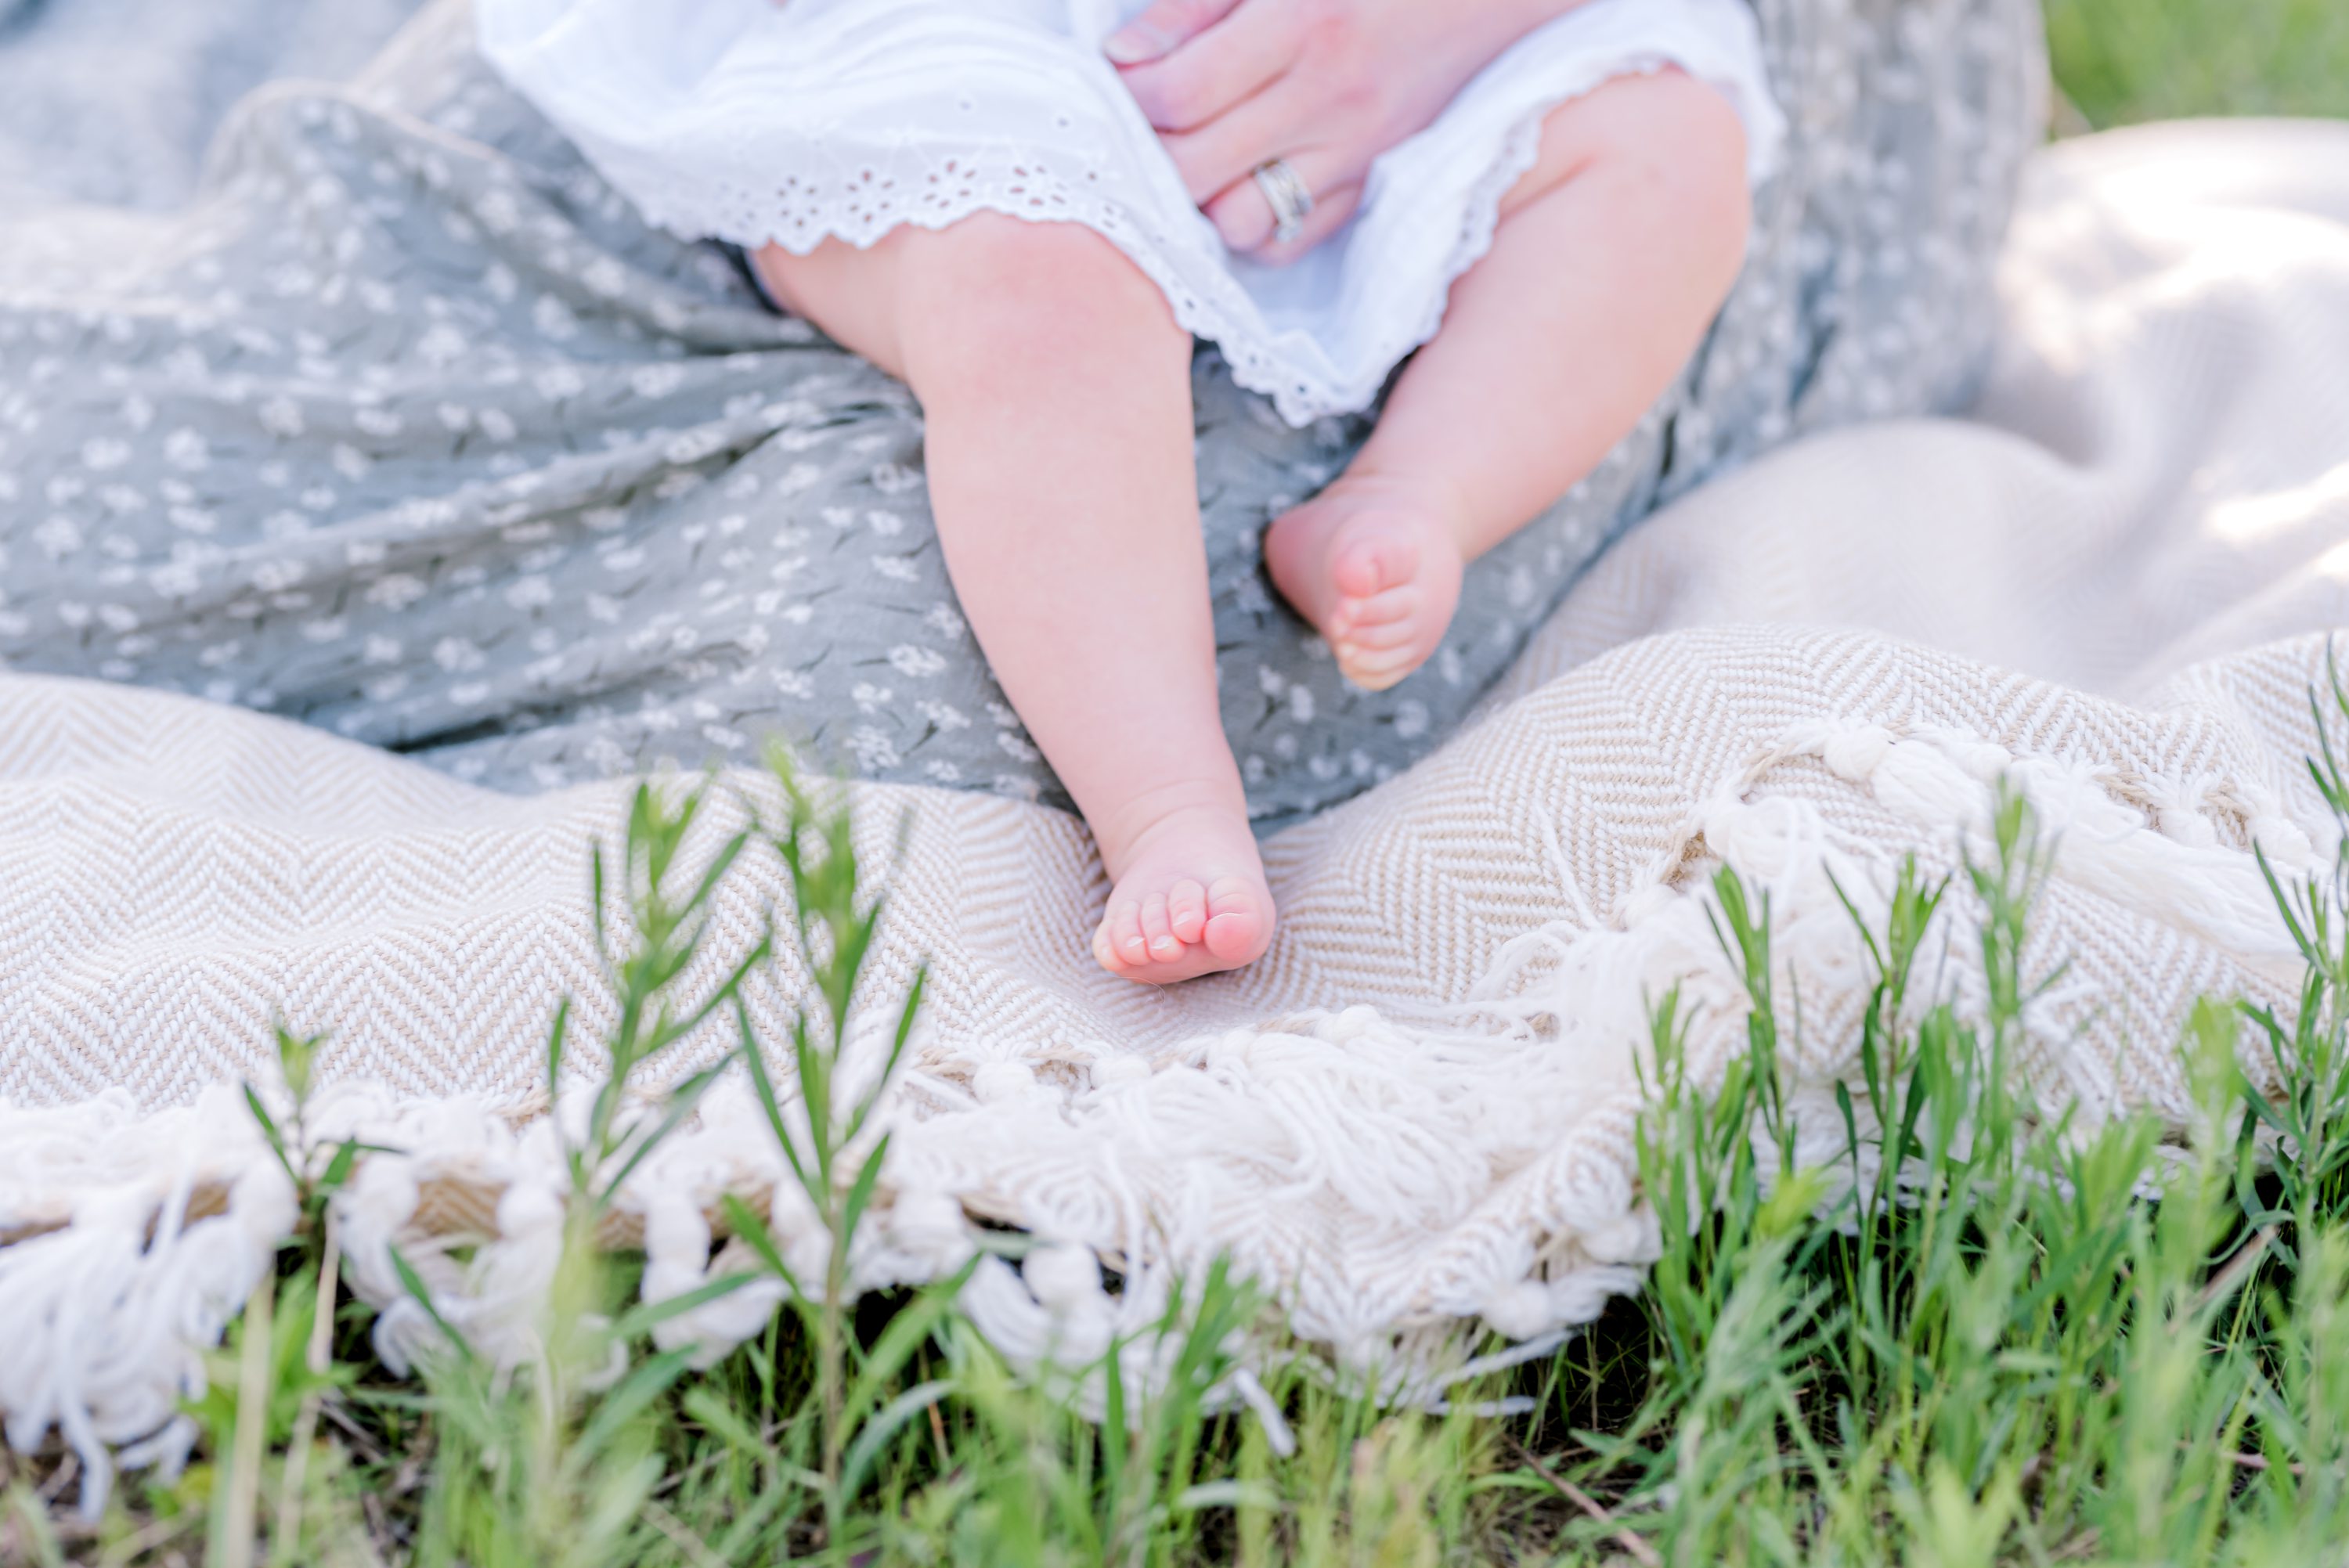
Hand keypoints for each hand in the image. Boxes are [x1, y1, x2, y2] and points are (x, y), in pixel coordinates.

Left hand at [1107, 0, 1580, 259]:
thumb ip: (1196, 6)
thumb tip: (1125, 57)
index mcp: (1302, 26)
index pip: (1181, 93)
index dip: (1128, 96)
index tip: (1114, 79)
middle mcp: (1328, 101)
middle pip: (1195, 169)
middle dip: (1149, 154)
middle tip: (1143, 125)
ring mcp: (1353, 154)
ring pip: (1238, 221)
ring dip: (1200, 199)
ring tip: (1194, 158)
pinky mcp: (1370, 186)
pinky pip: (1288, 242)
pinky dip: (1251, 226)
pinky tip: (1241, 184)